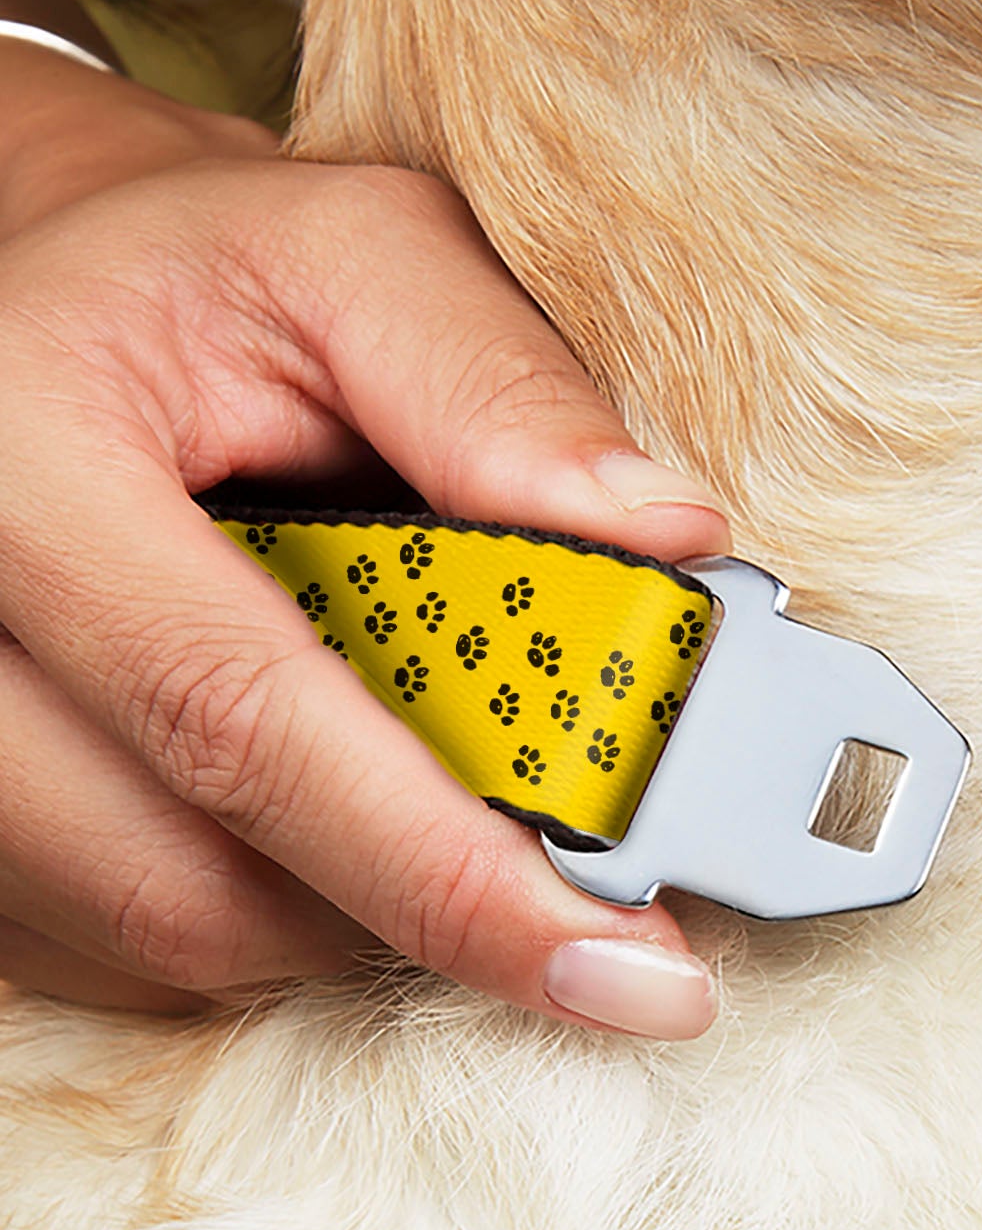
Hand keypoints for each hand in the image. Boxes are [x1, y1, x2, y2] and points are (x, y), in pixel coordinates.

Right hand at [0, 44, 728, 1032]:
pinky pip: (122, 947)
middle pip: (192, 882)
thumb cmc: (206, 278)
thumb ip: (500, 388)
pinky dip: (269, 908)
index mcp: (20, 458)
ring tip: (440, 799)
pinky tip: (328, 811)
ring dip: (349, 909)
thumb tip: (668, 542)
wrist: (41, 297)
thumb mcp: (355, 259)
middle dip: (422, 910)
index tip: (628, 969)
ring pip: (165, 933)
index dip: (448, 873)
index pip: (242, 721)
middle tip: (583, 899)